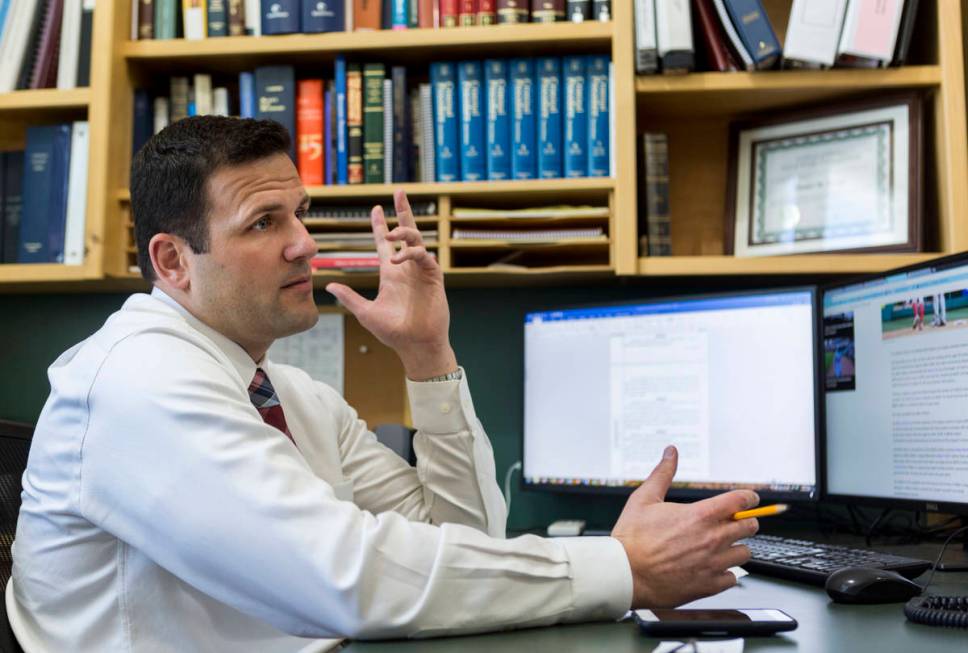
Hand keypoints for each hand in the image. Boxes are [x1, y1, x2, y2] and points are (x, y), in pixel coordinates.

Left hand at [325, 189, 456, 379]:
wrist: (415, 346)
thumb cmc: (393, 332)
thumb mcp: (365, 312)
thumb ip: (349, 297)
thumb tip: (328, 286)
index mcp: (391, 273)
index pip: (386, 244)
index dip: (380, 225)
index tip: (376, 208)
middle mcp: (407, 268)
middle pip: (406, 232)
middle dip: (403, 211)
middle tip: (399, 192)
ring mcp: (421, 272)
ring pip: (417, 240)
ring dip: (404, 232)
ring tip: (390, 234)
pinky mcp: (433, 278)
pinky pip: (425, 257)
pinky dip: (412, 253)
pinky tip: (400, 258)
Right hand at [611, 446, 759, 608]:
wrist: (625, 574)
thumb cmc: (632, 539)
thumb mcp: (644, 498)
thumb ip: (663, 474)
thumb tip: (670, 453)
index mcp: (699, 515)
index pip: (740, 501)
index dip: (748, 498)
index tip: (748, 499)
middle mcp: (712, 539)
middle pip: (749, 526)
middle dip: (744, 521)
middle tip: (732, 523)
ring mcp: (713, 564)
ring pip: (744, 553)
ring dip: (735, 548)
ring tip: (720, 547)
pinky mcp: (709, 585)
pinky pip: (732, 578)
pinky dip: (725, 573)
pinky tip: (711, 568)